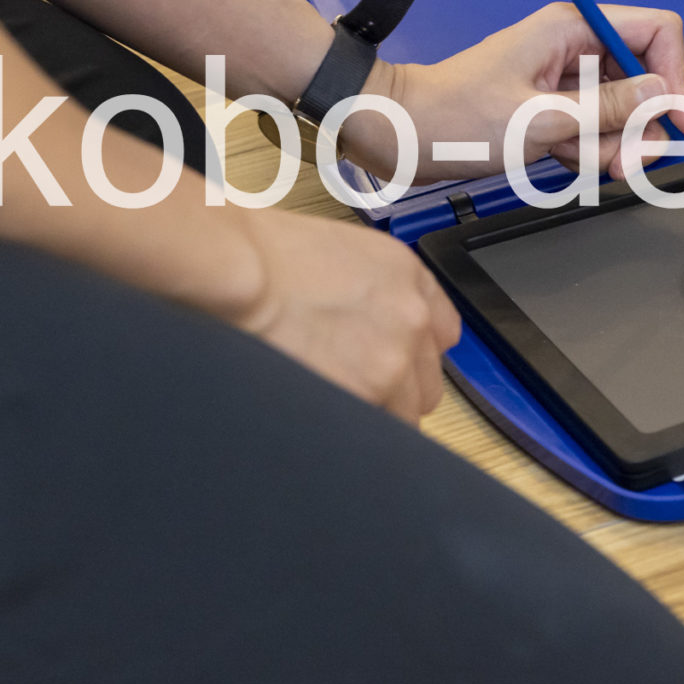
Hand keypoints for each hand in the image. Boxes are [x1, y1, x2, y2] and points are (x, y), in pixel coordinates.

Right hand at [227, 209, 459, 421]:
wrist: (241, 269)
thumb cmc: (267, 255)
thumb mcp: (344, 252)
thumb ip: (377, 291)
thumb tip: (375, 325)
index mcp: (409, 278)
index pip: (442, 336)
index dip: (414, 356)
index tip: (396, 365)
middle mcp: (412, 321)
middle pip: (425, 384)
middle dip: (395, 393)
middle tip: (351, 388)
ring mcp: (392, 363)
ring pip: (402, 416)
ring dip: (371, 414)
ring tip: (329, 403)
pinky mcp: (365, 395)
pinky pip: (371, 431)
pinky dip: (349, 431)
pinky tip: (321, 415)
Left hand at [344, 2, 683, 182]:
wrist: (402, 134)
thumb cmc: (455, 119)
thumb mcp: (542, 120)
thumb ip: (608, 109)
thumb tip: (664, 95)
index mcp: (571, 29)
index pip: (656, 31)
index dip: (675, 75)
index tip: (677, 122)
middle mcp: (572, 47)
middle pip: (644, 78)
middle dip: (642, 124)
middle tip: (626, 163)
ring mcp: (563, 78)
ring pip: (621, 110)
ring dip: (613, 144)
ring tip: (582, 163)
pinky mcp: (551, 106)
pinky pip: (594, 128)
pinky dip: (589, 150)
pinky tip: (562, 161)